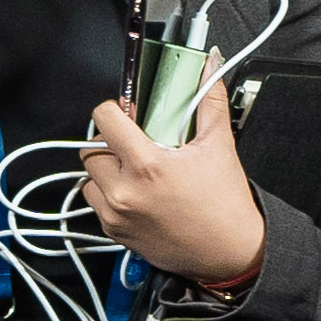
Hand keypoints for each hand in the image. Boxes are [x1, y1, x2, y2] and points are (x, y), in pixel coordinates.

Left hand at [80, 76, 269, 292]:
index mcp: (147, 165)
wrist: (231, 253)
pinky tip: (138, 195)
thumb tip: (209, 67)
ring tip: (138, 173)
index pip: (104, 119)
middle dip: (111, 143)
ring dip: (107, 170)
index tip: (125, 114)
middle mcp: (124, 191)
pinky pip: (96, 202)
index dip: (114, 110)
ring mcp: (115, 214)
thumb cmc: (226, 205)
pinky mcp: (113, 231)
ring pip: (89, 176)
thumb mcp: (219, 147)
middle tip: (137, 146)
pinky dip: (110, 195)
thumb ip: (209, 102)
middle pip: (91, 148)